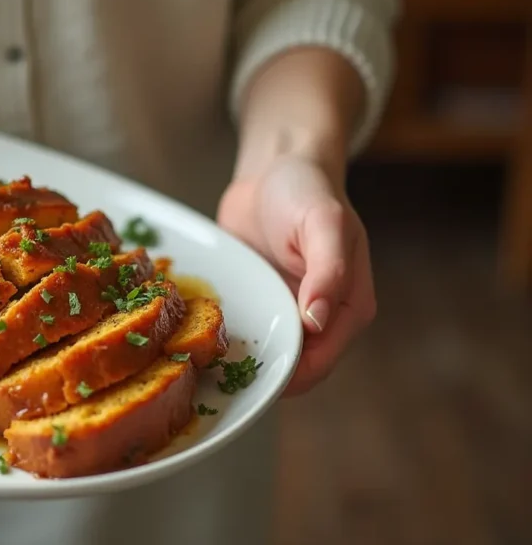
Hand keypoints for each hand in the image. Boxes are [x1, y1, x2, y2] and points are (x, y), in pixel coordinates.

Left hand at [217, 156, 375, 395]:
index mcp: (348, 308)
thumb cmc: (306, 190)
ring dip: (238, 360)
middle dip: (258, 373)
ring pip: (264, 355)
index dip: (289, 375)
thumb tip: (318, 322)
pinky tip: (196, 336)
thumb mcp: (324, 223)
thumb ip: (329, 271)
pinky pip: (243, 332)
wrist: (274, 167)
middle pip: (291, 368)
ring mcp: (285, 311)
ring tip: (199, 359)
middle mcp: (319, 318)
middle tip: (214, 371)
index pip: (321, 362)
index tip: (249, 376)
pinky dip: (223, 337)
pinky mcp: (258, 302)